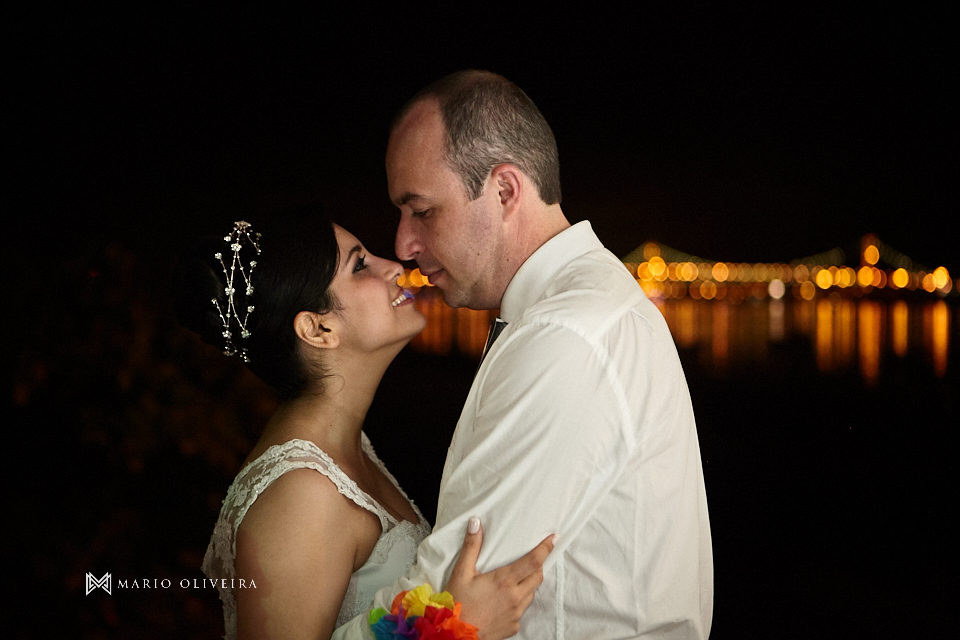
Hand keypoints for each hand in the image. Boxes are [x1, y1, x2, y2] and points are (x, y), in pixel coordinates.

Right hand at [444, 516, 555, 639]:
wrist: (453, 635)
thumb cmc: (456, 603)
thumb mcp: (461, 572)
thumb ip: (471, 546)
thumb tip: (476, 523)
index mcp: (504, 581)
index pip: (533, 561)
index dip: (545, 549)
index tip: (554, 538)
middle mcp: (515, 598)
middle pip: (537, 576)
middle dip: (539, 565)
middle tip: (534, 557)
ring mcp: (515, 614)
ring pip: (531, 594)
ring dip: (528, 584)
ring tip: (516, 579)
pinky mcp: (513, 627)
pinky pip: (522, 610)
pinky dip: (518, 602)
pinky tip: (505, 600)